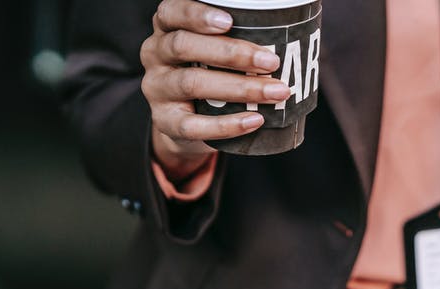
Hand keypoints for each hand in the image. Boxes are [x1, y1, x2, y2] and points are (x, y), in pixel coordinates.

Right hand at [140, 0, 289, 179]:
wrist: (184, 125)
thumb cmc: (208, 74)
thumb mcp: (211, 51)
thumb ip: (233, 38)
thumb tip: (285, 29)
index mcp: (166, 29)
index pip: (171, 12)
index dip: (197, 15)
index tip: (230, 21)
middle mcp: (155, 54)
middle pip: (185, 46)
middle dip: (232, 53)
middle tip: (271, 61)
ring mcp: (158, 90)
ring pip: (192, 83)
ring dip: (239, 88)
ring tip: (276, 92)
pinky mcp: (165, 122)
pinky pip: (194, 125)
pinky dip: (228, 124)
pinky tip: (255, 120)